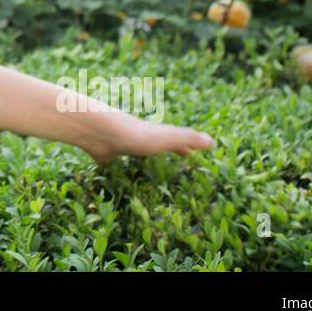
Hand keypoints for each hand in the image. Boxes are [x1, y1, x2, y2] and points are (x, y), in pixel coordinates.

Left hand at [78, 112, 215, 165]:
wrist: (98, 131)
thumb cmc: (135, 134)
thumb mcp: (166, 137)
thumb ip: (187, 139)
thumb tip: (213, 142)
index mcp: (156, 136)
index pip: (174, 141)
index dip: (184, 147)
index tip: (192, 156)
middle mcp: (139, 139)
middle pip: (154, 147)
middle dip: (163, 154)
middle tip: (172, 165)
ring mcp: (121, 146)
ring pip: (133, 154)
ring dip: (141, 162)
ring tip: (147, 175)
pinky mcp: (106, 155)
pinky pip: (113, 164)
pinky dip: (117, 171)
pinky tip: (116, 179)